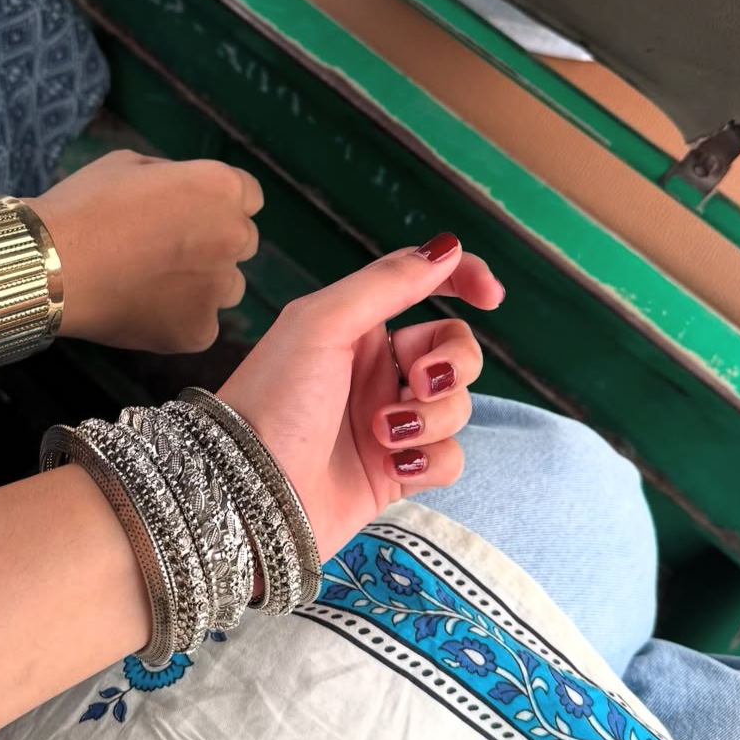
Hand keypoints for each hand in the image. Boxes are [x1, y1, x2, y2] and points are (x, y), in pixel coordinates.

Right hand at [26, 150, 261, 352]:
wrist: (48, 266)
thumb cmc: (83, 207)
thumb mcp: (131, 165)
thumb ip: (174, 178)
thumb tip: (186, 193)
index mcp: (221, 188)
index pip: (247, 197)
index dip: (216, 206)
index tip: (191, 216)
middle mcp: (233, 238)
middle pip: (242, 243)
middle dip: (214, 245)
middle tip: (167, 252)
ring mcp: (219, 290)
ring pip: (227, 288)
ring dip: (202, 285)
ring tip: (151, 284)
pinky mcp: (199, 332)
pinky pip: (201, 326)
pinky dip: (179, 321)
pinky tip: (141, 310)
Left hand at [218, 234, 502, 559]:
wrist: (249, 490)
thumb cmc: (273, 400)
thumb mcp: (322, 323)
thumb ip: (388, 283)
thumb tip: (446, 248)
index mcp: (357, 328)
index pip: (424, 288)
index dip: (463, 281)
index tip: (490, 297)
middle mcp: (376, 373)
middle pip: (455, 353)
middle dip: (453, 365)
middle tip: (419, 381)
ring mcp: (389, 425)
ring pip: (456, 408)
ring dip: (430, 418)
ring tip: (382, 434)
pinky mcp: (395, 474)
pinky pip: (448, 459)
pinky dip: (428, 461)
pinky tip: (391, 467)